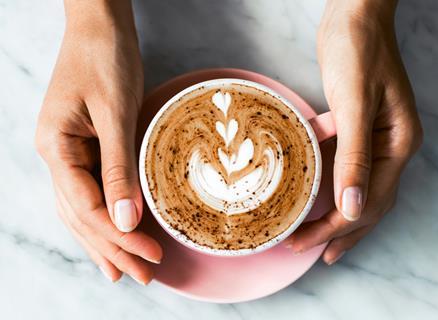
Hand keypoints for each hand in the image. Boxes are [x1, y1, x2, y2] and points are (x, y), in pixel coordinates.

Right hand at [35, 0, 161, 283]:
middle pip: (83, 216)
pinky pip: (92, 191)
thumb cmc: (106, 60)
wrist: (100, 27)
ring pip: (84, 209)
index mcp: (56, 148)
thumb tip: (124, 222)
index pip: (87, 208)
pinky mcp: (85, 147)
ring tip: (124, 271)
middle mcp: (56, 156)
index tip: (151, 256)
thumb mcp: (115, 113)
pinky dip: (105, 216)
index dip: (119, 237)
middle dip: (113, 248)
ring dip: (106, 241)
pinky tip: (115, 233)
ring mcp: (67, 153)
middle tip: (142, 276)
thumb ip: (117, 169)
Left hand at [288, 0, 422, 263]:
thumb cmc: (358, 51)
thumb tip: (352, 207)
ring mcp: (377, 139)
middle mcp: (392, 148)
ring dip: (339, 216)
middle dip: (339, 232)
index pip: (367, 202)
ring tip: (320, 240)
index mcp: (398, 145)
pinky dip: (332, 186)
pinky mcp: (358, 129)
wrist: (354, 16)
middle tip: (311, 253)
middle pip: (368, 204)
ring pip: (359, 190)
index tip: (304, 243)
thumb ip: (355, 157)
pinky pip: (347, 167)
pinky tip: (317, 197)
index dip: (335, 227)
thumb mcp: (356, 105)